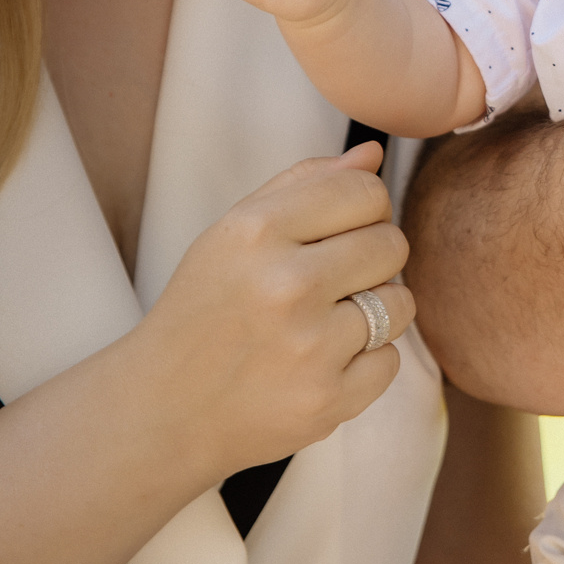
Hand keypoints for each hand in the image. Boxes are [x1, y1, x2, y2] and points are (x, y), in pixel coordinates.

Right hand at [131, 142, 415, 477]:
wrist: (164, 410)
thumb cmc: (205, 310)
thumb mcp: (232, 234)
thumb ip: (304, 183)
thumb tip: (373, 153)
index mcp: (257, 231)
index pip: (366, 191)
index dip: (364, 210)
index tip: (340, 231)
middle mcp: (285, 284)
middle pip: (392, 244)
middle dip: (372, 259)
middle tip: (330, 282)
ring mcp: (309, 347)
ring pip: (399, 303)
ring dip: (374, 312)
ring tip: (324, 324)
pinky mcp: (327, 400)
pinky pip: (391, 360)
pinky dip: (365, 363)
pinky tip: (320, 364)